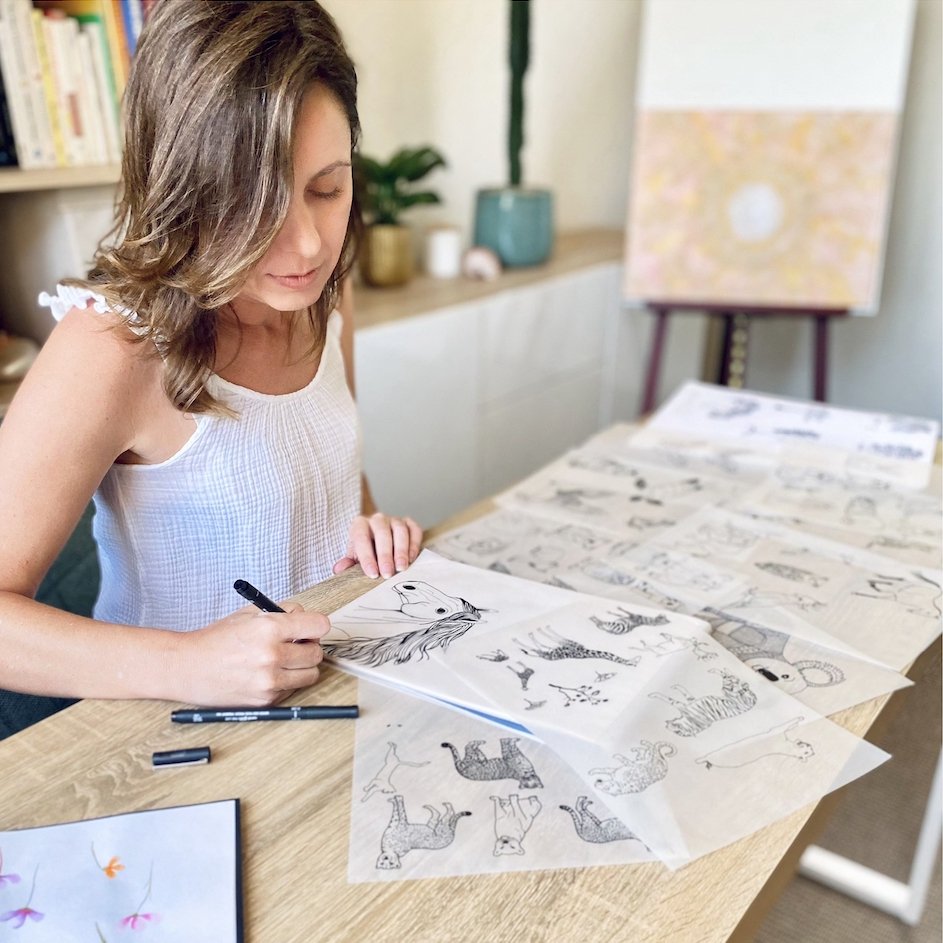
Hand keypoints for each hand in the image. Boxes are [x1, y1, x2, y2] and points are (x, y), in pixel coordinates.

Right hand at [176, 602, 329, 705]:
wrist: (186, 668)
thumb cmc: (216, 640)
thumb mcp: (248, 614)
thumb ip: (282, 612)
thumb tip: (306, 617)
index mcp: (269, 628)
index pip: (319, 625)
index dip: (316, 625)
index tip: (312, 628)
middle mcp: (272, 655)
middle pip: (317, 653)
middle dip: (309, 647)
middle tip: (296, 644)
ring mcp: (269, 681)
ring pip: (310, 674)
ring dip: (302, 667)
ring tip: (283, 660)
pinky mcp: (266, 700)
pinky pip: (293, 690)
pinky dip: (287, 682)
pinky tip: (269, 674)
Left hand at [333, 512, 422, 578]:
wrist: (377, 542)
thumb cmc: (365, 552)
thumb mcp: (354, 557)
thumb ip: (348, 564)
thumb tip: (339, 568)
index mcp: (359, 524)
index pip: (361, 538)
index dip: (367, 557)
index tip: (372, 574)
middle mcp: (377, 519)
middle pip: (382, 533)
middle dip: (385, 555)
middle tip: (387, 573)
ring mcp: (394, 519)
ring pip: (399, 530)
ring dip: (401, 550)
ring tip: (401, 568)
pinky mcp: (408, 523)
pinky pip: (414, 530)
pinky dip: (414, 544)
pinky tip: (411, 559)